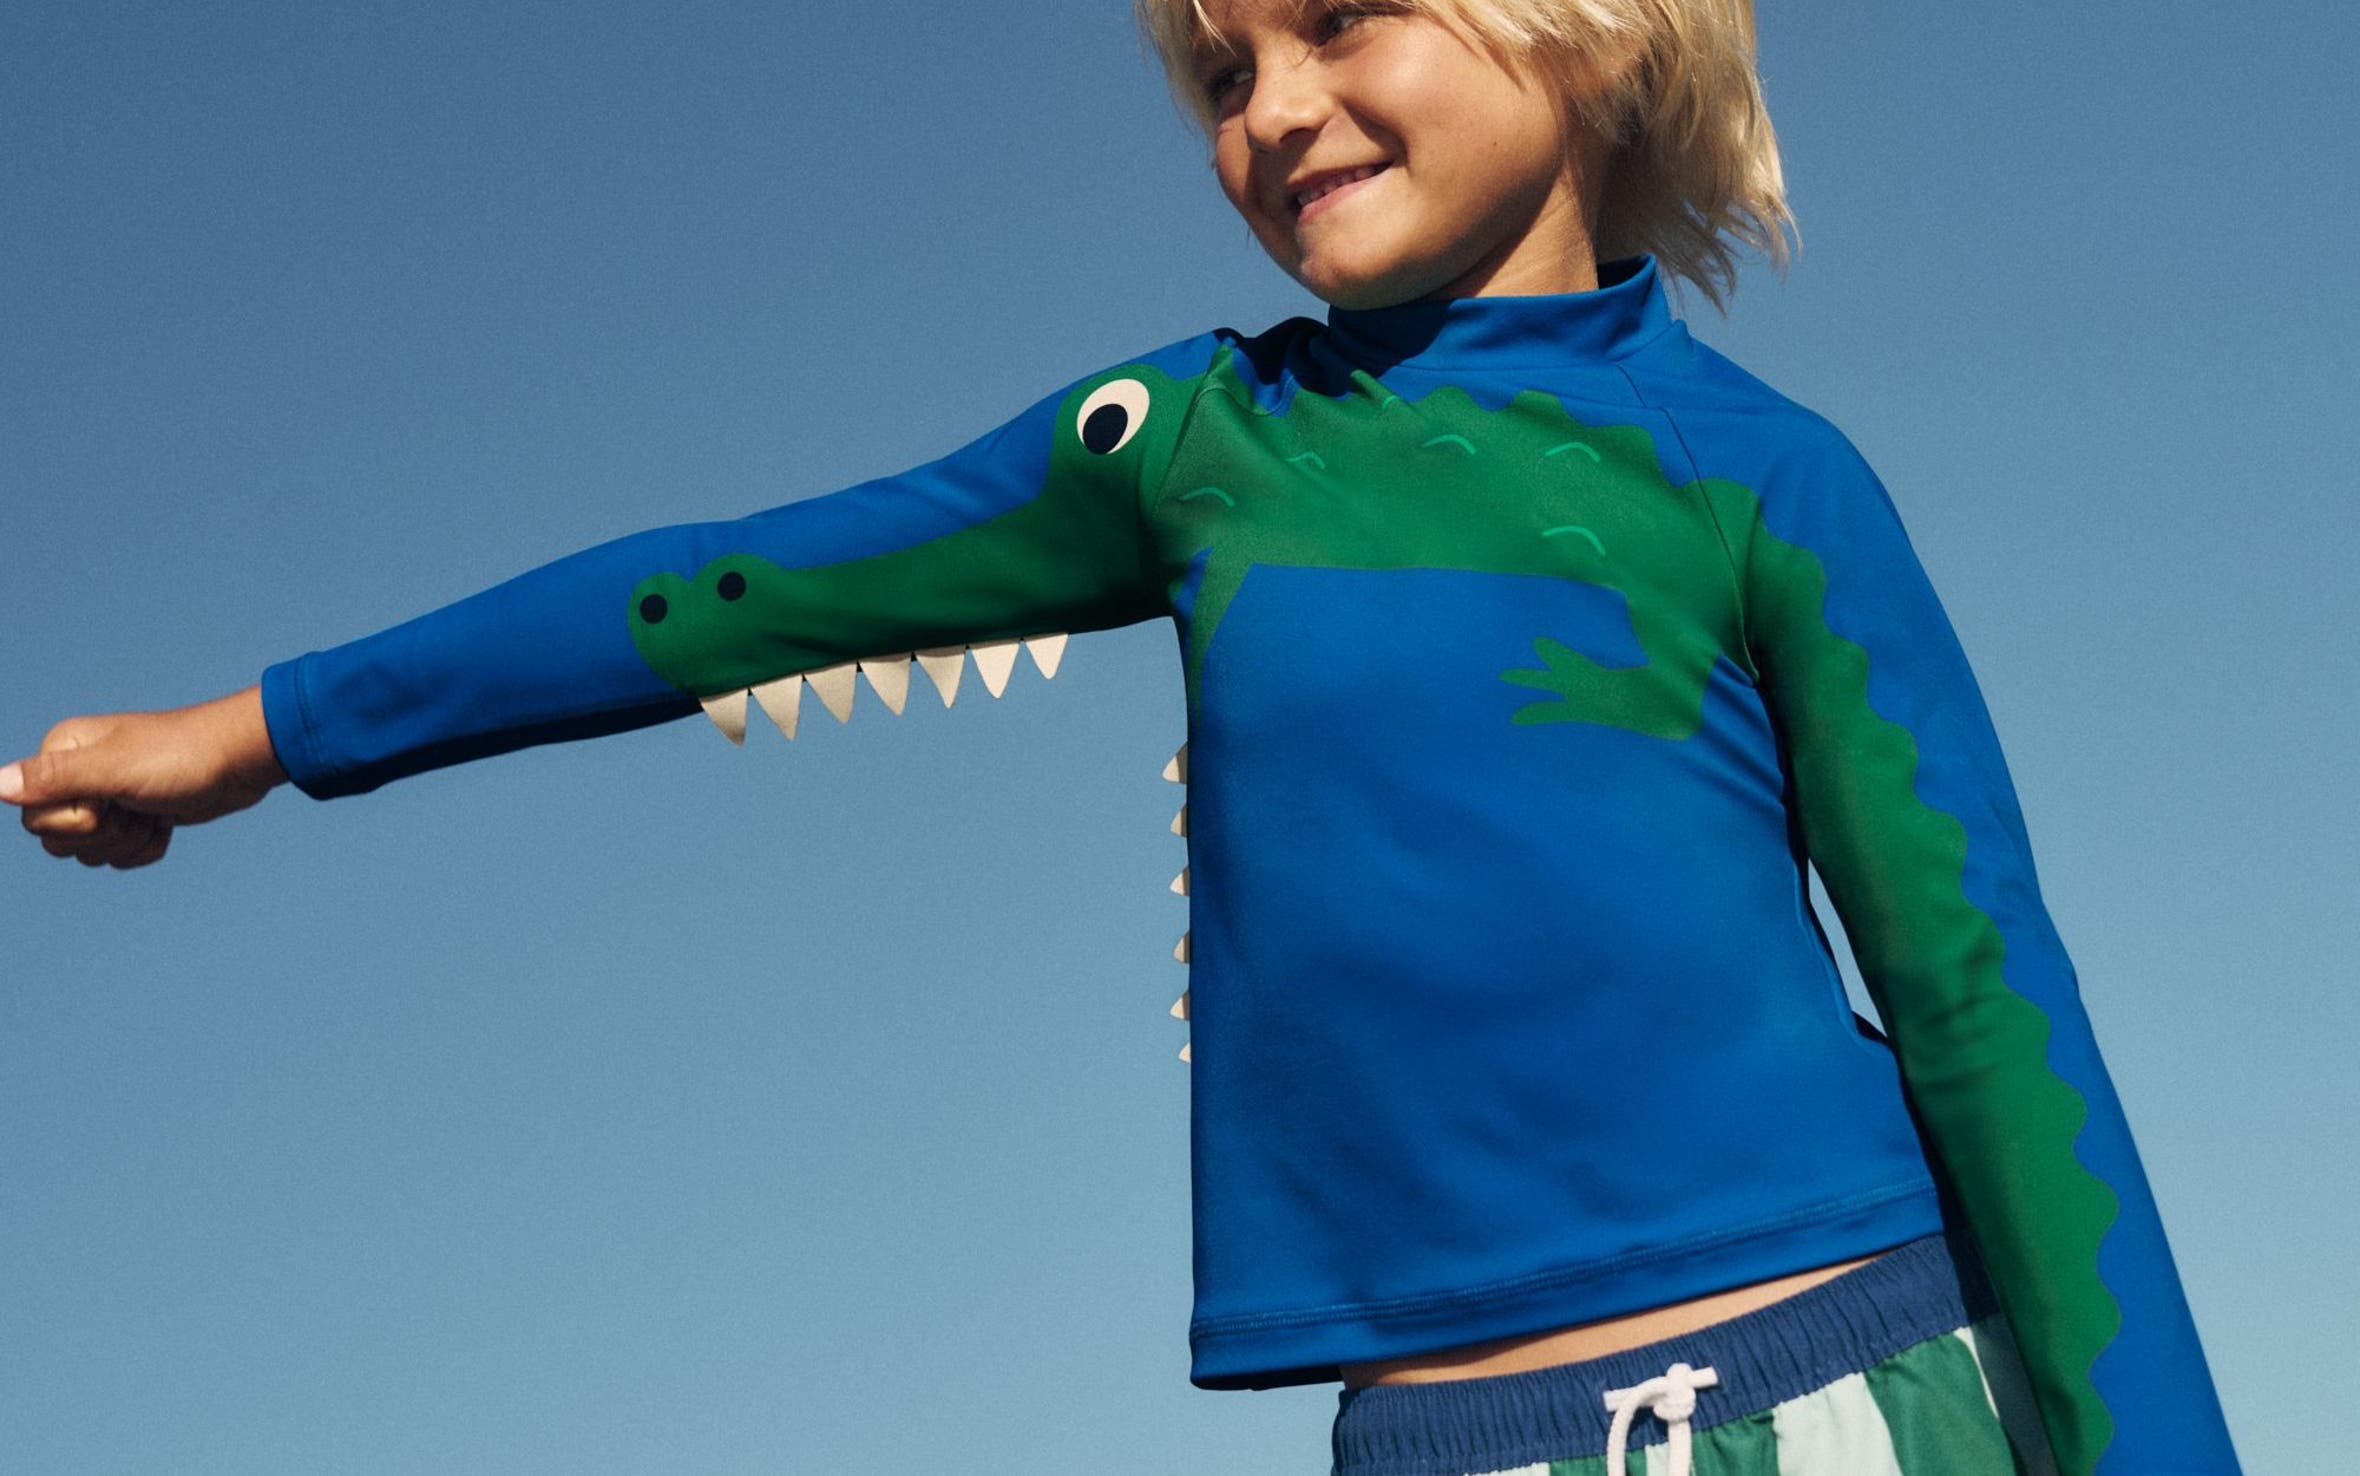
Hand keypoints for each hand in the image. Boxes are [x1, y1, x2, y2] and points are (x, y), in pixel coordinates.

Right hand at [2, 687, 288, 869]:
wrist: (243, 761)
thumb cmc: (183, 757)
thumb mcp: (116, 769)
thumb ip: (56, 778)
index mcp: (62, 753)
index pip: (35, 820)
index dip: (77, 823)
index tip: (111, 801)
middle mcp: (77, 774)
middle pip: (59, 842)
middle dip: (105, 836)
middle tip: (137, 807)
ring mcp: (108, 796)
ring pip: (91, 853)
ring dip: (129, 842)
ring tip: (155, 811)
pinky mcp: (136, 816)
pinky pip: (122, 856)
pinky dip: (147, 847)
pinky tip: (167, 821)